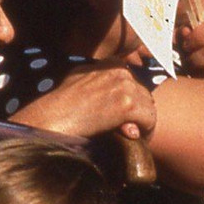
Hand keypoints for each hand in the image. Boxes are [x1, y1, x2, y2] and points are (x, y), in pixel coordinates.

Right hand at [10, 64, 156, 140]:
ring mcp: (124, 85)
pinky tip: (134, 140)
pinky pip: (150, 119)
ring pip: (149, 107)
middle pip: (144, 94)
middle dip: (139, 113)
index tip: (126, 117)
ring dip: (143, 124)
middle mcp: (118, 70)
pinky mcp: (127, 103)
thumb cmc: (61, 106)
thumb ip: (99, 84)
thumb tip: (115, 100)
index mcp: (108, 64)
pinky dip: (146, 132)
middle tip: (130, 131)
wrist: (53, 117)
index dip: (132, 101)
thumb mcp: (79, 82)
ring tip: (132, 137)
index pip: (133, 82)